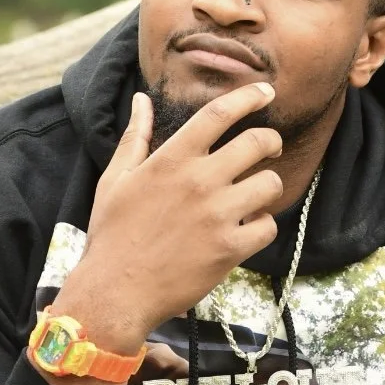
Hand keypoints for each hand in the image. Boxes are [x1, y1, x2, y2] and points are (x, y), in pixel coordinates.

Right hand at [60, 83, 283, 347]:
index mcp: (171, 160)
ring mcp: (217, 216)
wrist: (117, 292)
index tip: (265, 93)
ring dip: (267, 187)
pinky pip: (267, 227)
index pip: (219, 114)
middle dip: (271, 142)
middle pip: (258, 143)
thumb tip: (141, 100)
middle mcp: (199, 181)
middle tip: (269, 148)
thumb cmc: (113, 235)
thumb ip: (135, 137)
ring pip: (270, 185)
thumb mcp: (115, 180)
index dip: (248, 98)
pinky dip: (262, 227)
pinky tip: (246, 230)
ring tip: (254, 196)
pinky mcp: (230, 249)